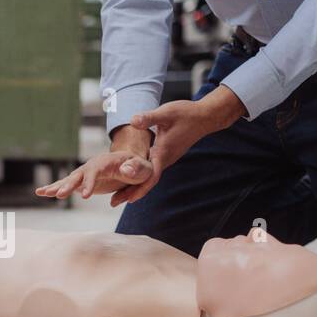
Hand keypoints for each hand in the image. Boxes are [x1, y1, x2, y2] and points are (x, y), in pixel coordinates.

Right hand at [35, 140, 153, 202]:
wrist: (134, 166)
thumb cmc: (141, 168)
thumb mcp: (145, 168)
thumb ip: (137, 168)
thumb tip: (126, 169)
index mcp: (107, 161)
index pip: (96, 170)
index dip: (90, 182)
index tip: (86, 195)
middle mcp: (93, 166)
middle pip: (78, 174)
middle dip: (68, 185)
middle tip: (59, 195)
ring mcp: (86, 174)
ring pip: (70, 180)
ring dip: (57, 187)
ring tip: (42, 193)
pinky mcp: (83, 182)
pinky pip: (67, 185)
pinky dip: (55, 188)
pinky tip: (41, 193)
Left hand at [109, 87, 247, 205]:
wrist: (203, 117)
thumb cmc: (186, 114)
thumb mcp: (166, 113)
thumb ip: (149, 118)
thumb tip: (133, 121)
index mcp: (163, 152)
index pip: (151, 176)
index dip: (139, 189)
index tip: (127, 200)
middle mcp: (165, 159)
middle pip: (147, 181)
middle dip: (131, 192)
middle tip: (113, 203)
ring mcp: (166, 158)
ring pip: (149, 177)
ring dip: (134, 186)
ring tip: (118, 195)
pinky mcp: (166, 154)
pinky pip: (151, 170)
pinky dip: (140, 177)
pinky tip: (129, 178)